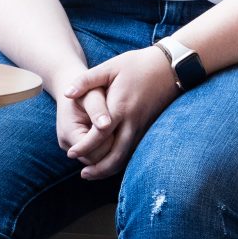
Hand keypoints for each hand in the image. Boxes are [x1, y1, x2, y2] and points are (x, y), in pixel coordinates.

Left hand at [64, 47, 182, 180]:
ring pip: (127, 157)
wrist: (171, 66)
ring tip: (94, 173)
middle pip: (116, 155)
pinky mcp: (150, 128)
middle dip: (98, 169)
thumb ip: (86, 81)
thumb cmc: (138, 64)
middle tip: (83, 175)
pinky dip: (122, 160)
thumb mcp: (110, 67)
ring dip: (110, 168)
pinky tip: (111, 162)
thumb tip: (67, 93)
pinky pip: (134, 151)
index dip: (84, 147)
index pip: (99, 136)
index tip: (70, 153)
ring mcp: (143, 127)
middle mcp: (133, 122)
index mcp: (120, 108)